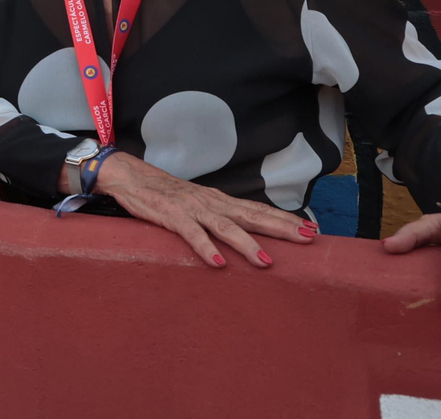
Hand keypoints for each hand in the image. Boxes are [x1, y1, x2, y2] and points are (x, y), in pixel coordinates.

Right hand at [95, 153, 314, 266]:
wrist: (130, 176)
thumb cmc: (163, 193)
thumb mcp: (196, 203)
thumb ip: (216, 216)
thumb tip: (241, 232)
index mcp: (218, 200)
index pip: (257, 209)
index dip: (283, 219)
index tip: (310, 228)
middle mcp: (211, 202)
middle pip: (251, 215)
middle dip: (281, 227)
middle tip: (306, 237)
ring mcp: (192, 208)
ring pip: (225, 227)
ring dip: (247, 244)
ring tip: (267, 261)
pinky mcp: (171, 216)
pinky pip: (191, 234)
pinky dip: (205, 248)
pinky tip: (218, 263)